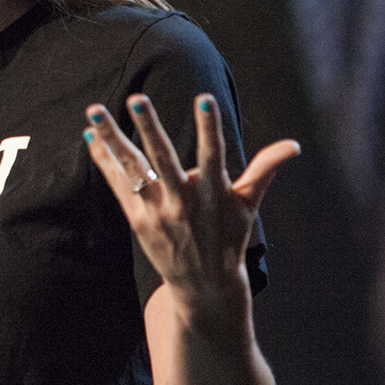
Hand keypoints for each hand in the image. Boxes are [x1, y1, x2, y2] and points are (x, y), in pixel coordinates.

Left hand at [83, 93, 299, 300]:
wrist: (204, 285)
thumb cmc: (229, 238)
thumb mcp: (248, 205)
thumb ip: (265, 170)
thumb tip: (294, 146)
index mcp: (214, 194)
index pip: (212, 154)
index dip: (209, 128)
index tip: (205, 98)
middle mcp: (183, 201)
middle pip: (163, 159)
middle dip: (150, 128)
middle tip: (137, 98)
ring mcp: (157, 211)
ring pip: (132, 168)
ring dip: (112, 138)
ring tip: (94, 110)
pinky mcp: (138, 220)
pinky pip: (118, 184)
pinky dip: (104, 161)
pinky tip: (90, 136)